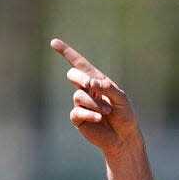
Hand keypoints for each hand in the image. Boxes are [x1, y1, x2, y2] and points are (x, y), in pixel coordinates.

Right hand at [51, 38, 139, 155]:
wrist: (123, 137)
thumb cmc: (125, 115)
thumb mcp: (121, 98)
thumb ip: (107, 88)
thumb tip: (90, 82)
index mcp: (97, 81)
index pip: (80, 64)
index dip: (67, 52)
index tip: (53, 42)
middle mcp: (87, 90)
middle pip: (73, 75)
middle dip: (80, 78)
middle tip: (91, 85)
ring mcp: (81, 104)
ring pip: (78, 95)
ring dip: (94, 102)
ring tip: (107, 111)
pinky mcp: (78, 118)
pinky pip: (77, 111)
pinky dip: (89, 113)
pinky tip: (98, 118)